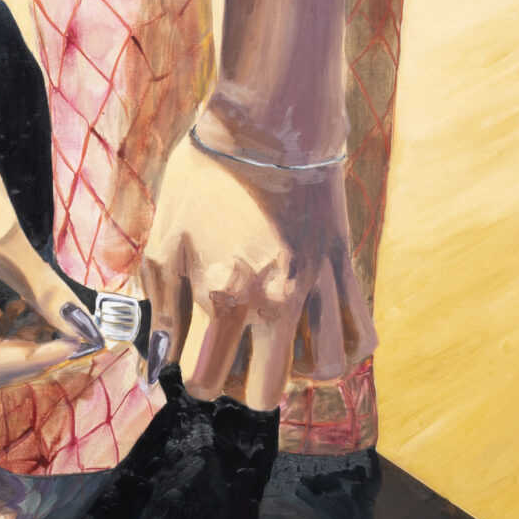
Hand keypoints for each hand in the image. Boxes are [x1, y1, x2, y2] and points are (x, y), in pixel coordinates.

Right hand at [0, 100, 97, 388]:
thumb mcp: (2, 232)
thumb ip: (40, 286)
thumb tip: (82, 327)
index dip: (36, 357)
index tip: (83, 341)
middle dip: (32, 356)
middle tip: (80, 339)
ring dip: (29, 340)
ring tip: (70, 321)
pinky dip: (20, 318)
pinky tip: (47, 302)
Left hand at [141, 130, 375, 409]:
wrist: (270, 123)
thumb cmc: (205, 178)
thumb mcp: (164, 241)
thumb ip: (161, 308)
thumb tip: (158, 360)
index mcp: (222, 296)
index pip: (205, 379)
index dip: (192, 377)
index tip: (191, 356)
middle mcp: (274, 302)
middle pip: (265, 395)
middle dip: (243, 386)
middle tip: (233, 358)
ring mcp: (316, 287)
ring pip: (321, 373)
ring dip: (295, 374)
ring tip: (276, 350)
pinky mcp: (344, 270)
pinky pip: (359, 337)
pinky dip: (341, 351)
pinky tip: (315, 338)